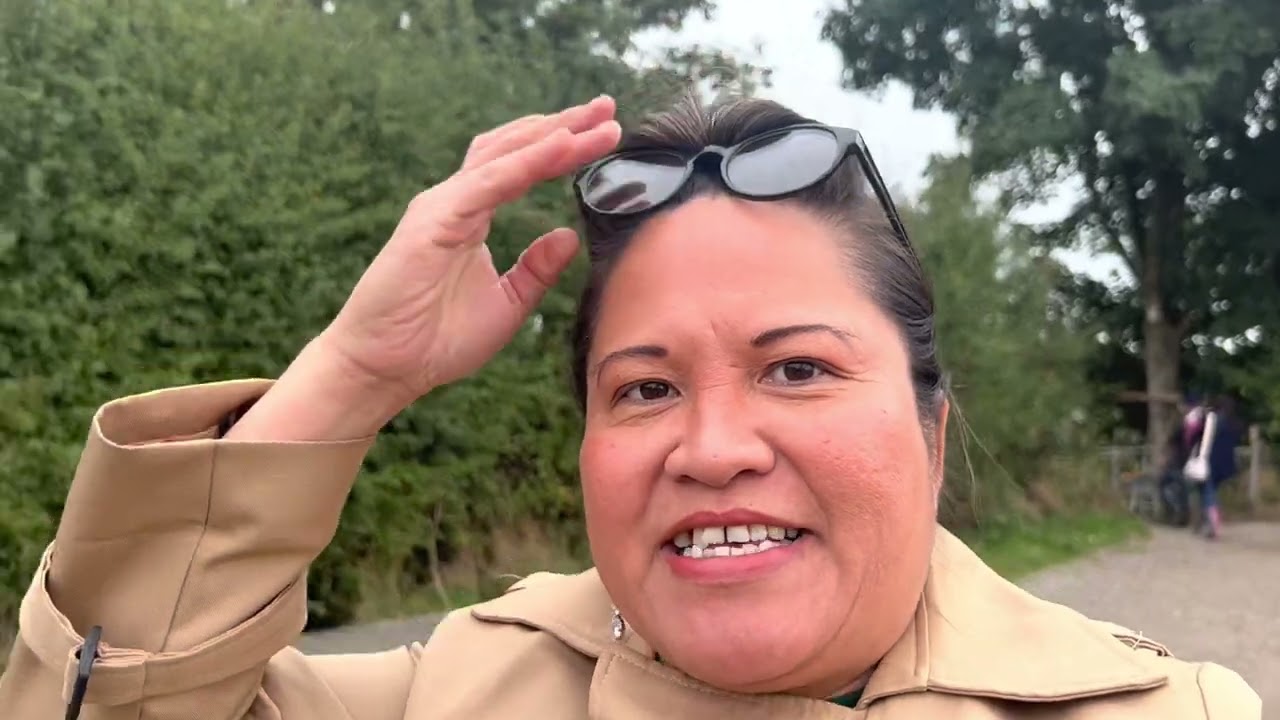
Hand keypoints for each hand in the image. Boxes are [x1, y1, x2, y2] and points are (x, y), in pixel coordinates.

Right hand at [316, 96, 620, 410]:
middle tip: (608, 107)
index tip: (605, 132)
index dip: (562, 146)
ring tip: (594, 120)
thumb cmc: (436, 339)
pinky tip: (561, 147)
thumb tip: (568, 233)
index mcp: (472, 215)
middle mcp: (457, 201)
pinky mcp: (433, 221)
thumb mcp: (507, 303)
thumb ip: (536, 268)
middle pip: (515, 147)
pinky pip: (488, 183)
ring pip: (504, 155)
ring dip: (552, 135)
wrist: (386, 367)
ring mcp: (442, 206)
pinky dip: (527, 162)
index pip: (522, 166)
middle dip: (563, 125)